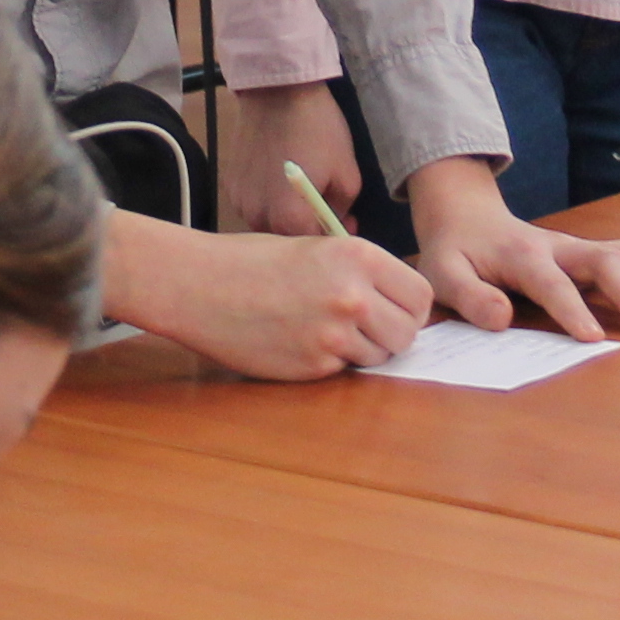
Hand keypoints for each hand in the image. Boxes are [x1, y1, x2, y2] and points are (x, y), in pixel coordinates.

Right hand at [111, 214, 427, 379]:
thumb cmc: (252, 260)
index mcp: (358, 256)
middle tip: (365, 327)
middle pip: (407, 334)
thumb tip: (395, 300)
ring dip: (360, 351)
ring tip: (323, 330)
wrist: (198, 285)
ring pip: (378, 357)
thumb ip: (359, 272)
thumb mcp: (315, 248)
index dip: (410, 306)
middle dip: (391, 334)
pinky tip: (298, 340)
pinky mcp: (311, 367)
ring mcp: (332, 335)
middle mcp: (352, 296)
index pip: (420, 296)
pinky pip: (341, 371)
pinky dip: (328, 362)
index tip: (395, 309)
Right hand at [220, 81, 361, 233]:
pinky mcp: (230, 185)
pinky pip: (252, 206)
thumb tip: (339, 222)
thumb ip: (343, 209)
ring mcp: (239, 202)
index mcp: (288, 219)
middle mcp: (257, 217)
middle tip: (326, 206)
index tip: (345, 221)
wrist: (278, 90)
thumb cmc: (318, 130)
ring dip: (285, 216)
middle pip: (287, 239)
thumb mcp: (347, 172)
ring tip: (301, 194)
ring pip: (267, 224)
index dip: (332, 237)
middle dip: (309, 228)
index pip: (314, 246)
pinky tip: (279, 181)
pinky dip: (267, 202)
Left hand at [402, 157, 619, 341]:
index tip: (594, 338)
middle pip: (604, 258)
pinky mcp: (589, 252)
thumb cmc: (456, 253)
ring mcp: (577, 247)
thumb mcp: (444, 275)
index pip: (553, 284)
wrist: (468, 219)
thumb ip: (470, 297)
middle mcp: (557, 247)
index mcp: (522, 257)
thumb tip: (502, 319)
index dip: (574, 310)